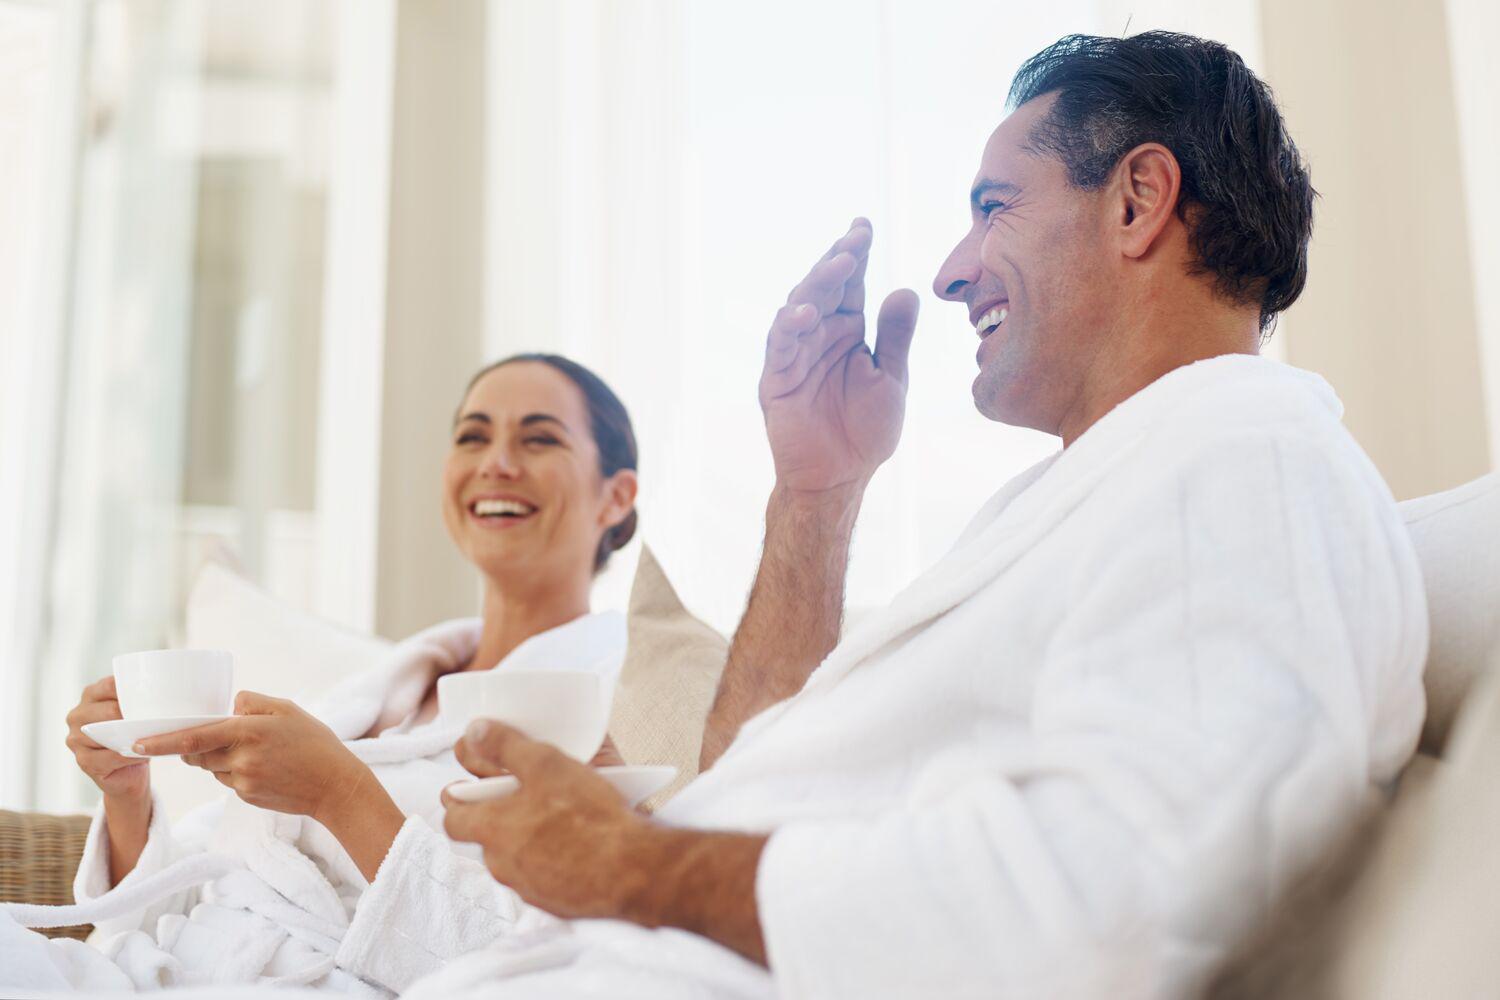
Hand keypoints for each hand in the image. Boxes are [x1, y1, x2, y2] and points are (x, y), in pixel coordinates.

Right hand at [65, 676, 148, 803]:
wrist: (129, 772)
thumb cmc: (134, 734)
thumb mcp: (135, 711)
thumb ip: (139, 699)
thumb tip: (165, 691)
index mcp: (91, 695)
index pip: (111, 686)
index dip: (134, 691)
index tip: (157, 696)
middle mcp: (78, 715)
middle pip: (110, 710)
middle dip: (136, 716)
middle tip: (158, 720)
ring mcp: (76, 739)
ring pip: (109, 734)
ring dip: (134, 736)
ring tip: (153, 737)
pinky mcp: (83, 761)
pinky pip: (112, 756)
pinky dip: (131, 755)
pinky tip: (144, 754)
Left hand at [135, 691, 372, 824]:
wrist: (335, 785)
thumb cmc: (314, 742)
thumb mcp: (288, 709)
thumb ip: (252, 702)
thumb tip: (229, 704)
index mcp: (249, 731)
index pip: (194, 737)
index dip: (162, 741)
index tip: (136, 743)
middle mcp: (242, 758)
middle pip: (197, 753)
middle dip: (193, 746)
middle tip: (211, 737)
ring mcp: (243, 781)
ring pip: (212, 768)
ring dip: (218, 758)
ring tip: (253, 753)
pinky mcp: (247, 797)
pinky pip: (227, 782)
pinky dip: (235, 772)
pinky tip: (263, 768)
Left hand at [442, 721, 649, 920]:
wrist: (632, 869)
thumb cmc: (590, 816)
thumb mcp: (546, 764)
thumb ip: (506, 746)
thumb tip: (476, 731)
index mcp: (492, 829)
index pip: (453, 818)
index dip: (456, 801)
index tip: (464, 790)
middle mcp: (502, 864)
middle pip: (485, 838)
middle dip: (498, 817)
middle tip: (523, 797)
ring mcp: (527, 887)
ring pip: (514, 858)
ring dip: (526, 840)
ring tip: (557, 819)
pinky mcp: (553, 903)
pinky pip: (542, 878)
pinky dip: (550, 862)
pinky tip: (575, 846)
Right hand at [761, 218, 919, 494]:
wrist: (841, 477)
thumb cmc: (866, 431)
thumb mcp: (891, 379)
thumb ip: (896, 337)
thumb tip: (906, 289)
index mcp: (847, 331)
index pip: (850, 284)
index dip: (855, 254)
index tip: (864, 227)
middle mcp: (818, 336)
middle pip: (824, 288)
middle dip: (838, 261)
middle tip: (855, 239)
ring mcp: (795, 354)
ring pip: (800, 308)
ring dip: (817, 285)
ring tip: (839, 265)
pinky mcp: (776, 378)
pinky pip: (780, 346)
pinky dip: (790, 327)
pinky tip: (807, 313)